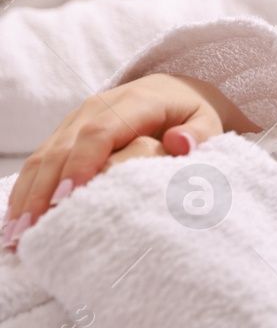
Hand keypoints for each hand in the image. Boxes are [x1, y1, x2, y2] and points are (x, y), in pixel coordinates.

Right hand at [3, 73, 259, 246]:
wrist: (174, 92)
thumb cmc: (192, 115)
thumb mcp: (207, 120)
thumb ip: (200, 133)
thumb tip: (179, 142)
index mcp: (135, 101)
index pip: (101, 132)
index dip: (82, 164)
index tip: (70, 199)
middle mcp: (97, 107)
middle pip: (63, 147)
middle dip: (45, 189)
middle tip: (32, 230)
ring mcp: (76, 119)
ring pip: (43, 155)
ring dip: (27, 195)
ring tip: (16, 235)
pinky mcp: (65, 133)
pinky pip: (40, 161)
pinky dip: (26, 190)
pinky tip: (17, 221)